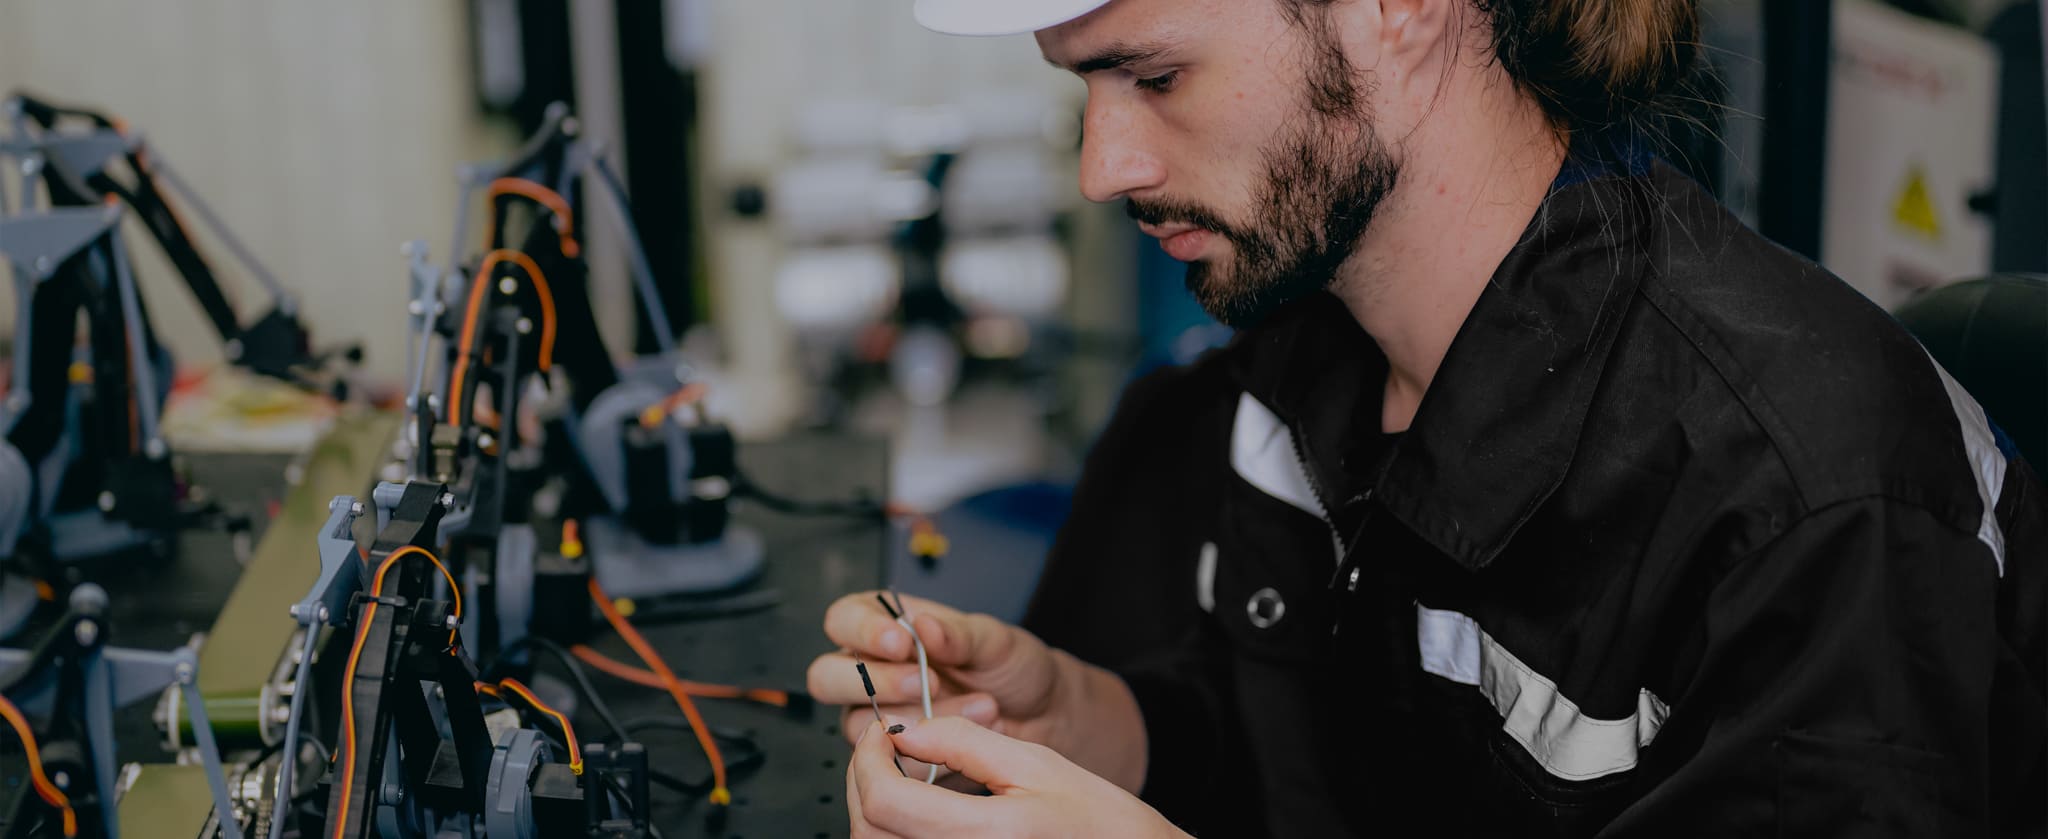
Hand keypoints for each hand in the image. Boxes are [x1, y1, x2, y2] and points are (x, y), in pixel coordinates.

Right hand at [806, 592, 1144, 789]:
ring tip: (977, 707)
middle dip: (875, 682)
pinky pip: (892, 764)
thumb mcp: (994, 640)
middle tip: (925, 683)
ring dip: (915, 720)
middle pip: (826, 677)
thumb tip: (925, 625)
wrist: (1044, 715)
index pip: (843, 620)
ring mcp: (882, 717)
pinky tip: (972, 738)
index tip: (900, 641)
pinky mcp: (898, 759)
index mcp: (888, 629)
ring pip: (857, 726)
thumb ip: (958, 634)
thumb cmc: (1013, 668)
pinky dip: (933, 754)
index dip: (862, 631)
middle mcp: (875, 673)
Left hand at [847, 717, 1188, 838]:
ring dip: (878, 809)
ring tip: (907, 777)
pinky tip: (924, 811)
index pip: (885, 802)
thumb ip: (964, 743)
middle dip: (865, 781)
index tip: (881, 732)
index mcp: (988, 835)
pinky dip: (899, 833)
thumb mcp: (1037, 765)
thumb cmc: (1103, 824)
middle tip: (885, 749)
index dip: (868, 759)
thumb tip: (906, 728)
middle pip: (869, 831)